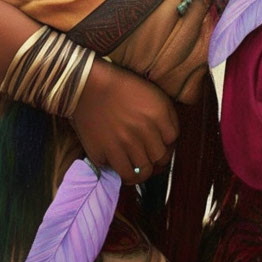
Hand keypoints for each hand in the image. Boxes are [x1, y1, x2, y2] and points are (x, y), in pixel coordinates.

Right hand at [71, 59, 179, 184]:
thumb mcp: (152, 93)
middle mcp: (144, 130)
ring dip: (144, 171)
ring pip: (144, 171)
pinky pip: (123, 174)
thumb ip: (166, 115)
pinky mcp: (106, 153)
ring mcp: (124, 143)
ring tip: (139, 167)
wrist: (88, 86)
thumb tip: (169, 140)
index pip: (172, 140)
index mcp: (158, 113)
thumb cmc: (121, 88)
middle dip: (158, 159)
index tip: (160, 144)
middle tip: (150, 157)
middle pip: (161, 157)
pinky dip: (127, 175)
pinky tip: (125, 167)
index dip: (168, 144)